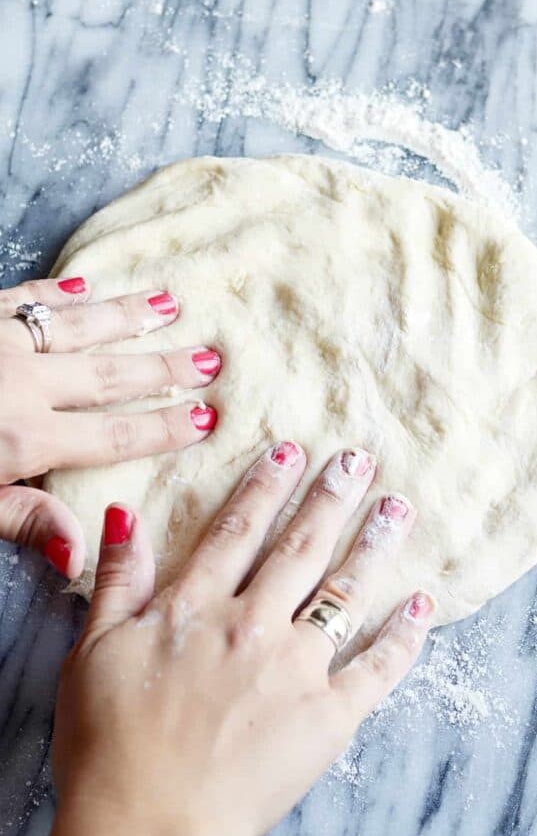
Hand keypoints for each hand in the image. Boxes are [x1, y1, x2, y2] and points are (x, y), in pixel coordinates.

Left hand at [0, 276, 220, 577]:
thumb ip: (24, 520)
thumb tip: (86, 550)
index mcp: (25, 437)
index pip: (115, 432)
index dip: (165, 427)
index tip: (208, 417)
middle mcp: (24, 381)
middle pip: (111, 374)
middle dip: (166, 367)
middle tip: (212, 356)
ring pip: (79, 325)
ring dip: (128, 316)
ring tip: (171, 304)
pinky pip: (25, 297)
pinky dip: (58, 293)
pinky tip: (87, 285)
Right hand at [43, 442, 433, 835]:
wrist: (149, 828)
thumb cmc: (111, 745)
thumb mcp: (95, 651)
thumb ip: (118, 580)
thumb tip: (124, 514)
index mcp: (198, 608)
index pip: (239, 529)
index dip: (267, 484)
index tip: (293, 449)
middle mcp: (254, 625)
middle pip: (301, 547)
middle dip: (332, 497)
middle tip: (361, 459)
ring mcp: (297, 668)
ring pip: (344, 592)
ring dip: (374, 545)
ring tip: (398, 508)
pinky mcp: (330, 715)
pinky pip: (377, 666)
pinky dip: (404, 634)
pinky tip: (423, 602)